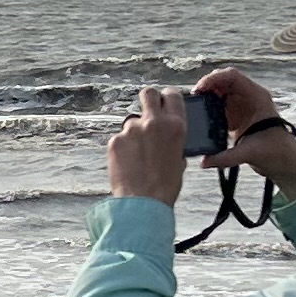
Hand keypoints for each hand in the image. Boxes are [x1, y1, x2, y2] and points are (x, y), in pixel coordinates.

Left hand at [107, 88, 191, 205]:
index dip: (166, 98)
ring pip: (132, 122)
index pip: (171, 94)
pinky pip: (120, 138)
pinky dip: (123, 148)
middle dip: (148, 100)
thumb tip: (166, 134)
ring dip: (134, 133)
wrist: (144, 202)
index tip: (163, 102)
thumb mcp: (180, 158)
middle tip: (148, 113)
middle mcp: (153, 122)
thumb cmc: (165, 185)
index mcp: (175, 125)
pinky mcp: (115, 140)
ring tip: (138, 156)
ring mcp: (132, 130)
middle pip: (147, 93)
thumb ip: (173, 139)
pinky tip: (127, 164)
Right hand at [191, 66, 295, 191]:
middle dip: (207, 86)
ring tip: (195, 106)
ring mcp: (242, 105)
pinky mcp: (237, 116)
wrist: (284, 160)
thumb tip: (203, 162)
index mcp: (256, 97)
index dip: (214, 78)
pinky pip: (220, 105)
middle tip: (194, 97)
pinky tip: (202, 116)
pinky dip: (210, 107)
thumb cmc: (275, 151)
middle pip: (224, 81)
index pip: (232, 76)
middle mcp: (249, 97)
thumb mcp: (249, 153)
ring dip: (207, 96)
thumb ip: (225, 157)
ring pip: (220, 92)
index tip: (200, 89)